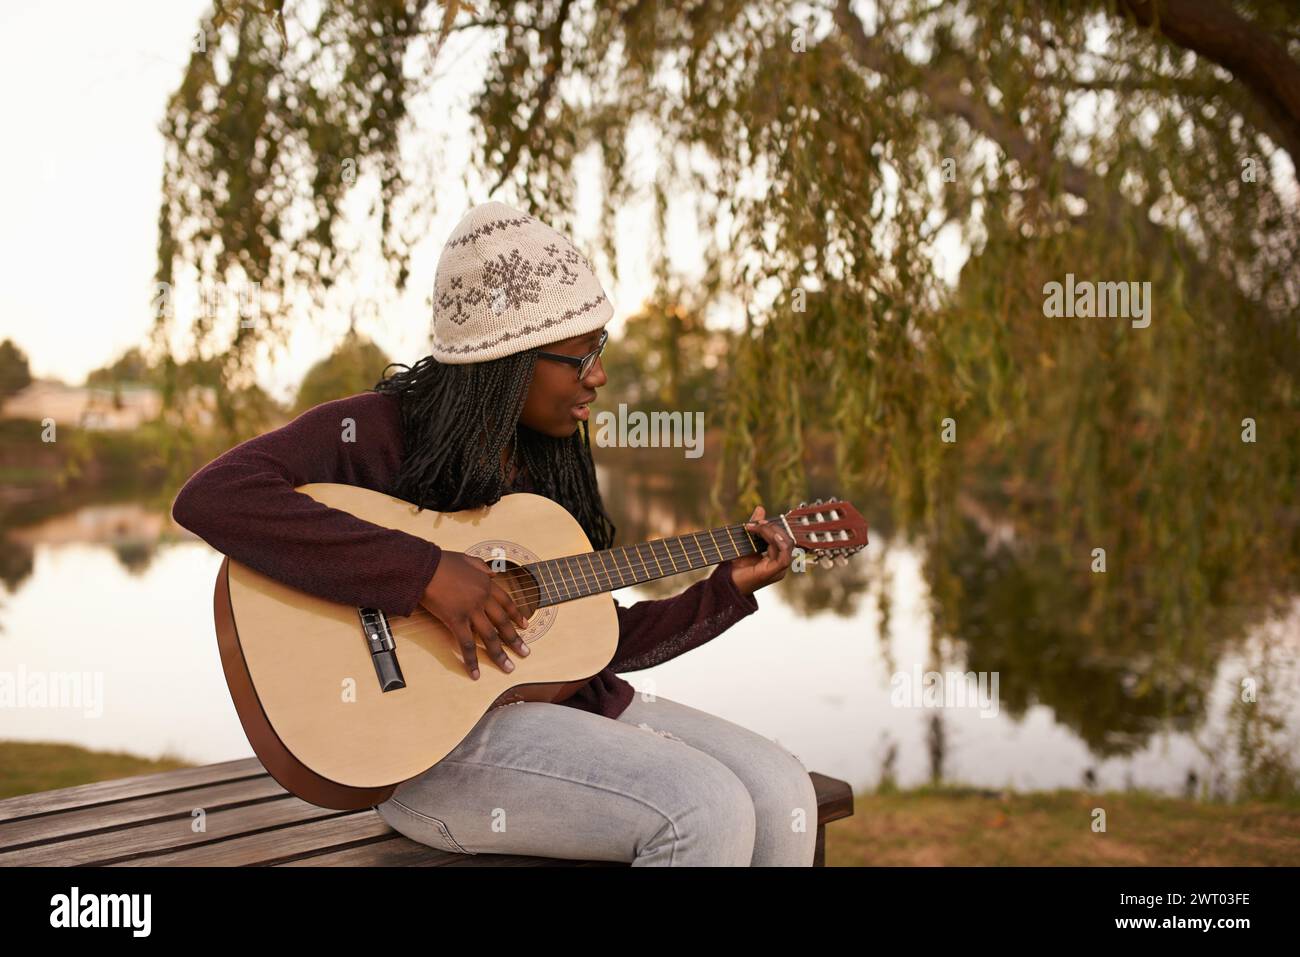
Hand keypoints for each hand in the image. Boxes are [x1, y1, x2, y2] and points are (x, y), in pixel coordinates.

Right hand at [418, 551, 530, 679]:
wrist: (424, 566)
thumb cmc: (441, 562)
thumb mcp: (466, 558)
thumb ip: (481, 566)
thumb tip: (493, 573)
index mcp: (486, 584)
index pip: (507, 602)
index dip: (517, 615)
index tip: (525, 626)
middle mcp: (482, 598)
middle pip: (503, 623)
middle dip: (515, 640)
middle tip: (525, 652)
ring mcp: (471, 610)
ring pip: (490, 636)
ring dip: (499, 654)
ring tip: (508, 667)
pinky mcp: (456, 620)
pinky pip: (466, 644)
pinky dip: (471, 660)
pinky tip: (475, 673)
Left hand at [724, 505, 793, 595]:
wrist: (727, 584)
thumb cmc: (736, 567)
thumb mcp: (746, 543)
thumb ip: (755, 528)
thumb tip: (761, 508)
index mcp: (776, 558)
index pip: (783, 538)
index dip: (773, 527)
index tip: (757, 521)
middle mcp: (781, 565)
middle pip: (787, 540)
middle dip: (773, 528)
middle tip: (756, 524)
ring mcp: (779, 570)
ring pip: (786, 546)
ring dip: (773, 533)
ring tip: (758, 528)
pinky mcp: (774, 573)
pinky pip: (784, 557)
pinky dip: (778, 544)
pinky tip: (769, 536)